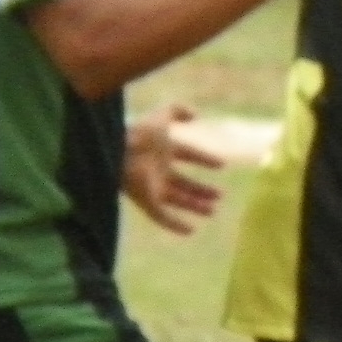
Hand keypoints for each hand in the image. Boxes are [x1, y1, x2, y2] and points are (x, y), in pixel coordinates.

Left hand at [124, 104, 223, 235]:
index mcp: (163, 150)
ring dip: (194, 206)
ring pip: (177, 200)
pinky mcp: (147, 201)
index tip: (221, 165)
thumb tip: (196, 116)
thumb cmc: (140, 134)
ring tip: (212, 211)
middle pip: (184, 183)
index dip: (204, 159)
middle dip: (201, 190)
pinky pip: (162, 217)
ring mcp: (153, 187)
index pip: (187, 155)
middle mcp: (159, 170)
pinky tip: (191, 230)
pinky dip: (175, 225)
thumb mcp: (160, 117)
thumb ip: (177, 111)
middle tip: (220, 196)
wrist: (120, 150)